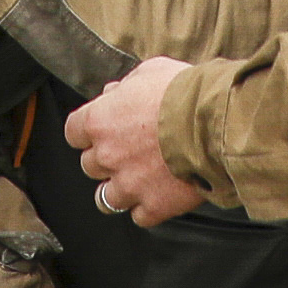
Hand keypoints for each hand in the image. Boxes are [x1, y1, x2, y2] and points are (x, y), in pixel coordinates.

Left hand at [64, 58, 204, 226]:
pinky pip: (139, 216)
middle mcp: (107, 156)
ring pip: (106, 199)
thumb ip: (127, 85)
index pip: (73, 132)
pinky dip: (147, 207)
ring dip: (119, 189)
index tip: (100, 131)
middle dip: (106, 159)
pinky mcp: (153, 206)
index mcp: (99, 121)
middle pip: (90, 165)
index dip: (87, 132)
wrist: (214, 122)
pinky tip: (161, 194)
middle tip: (129, 151)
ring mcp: (128, 185)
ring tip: (140, 179)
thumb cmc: (184, 92)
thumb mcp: (151, 71)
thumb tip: (114, 93)